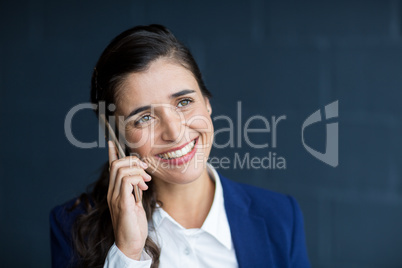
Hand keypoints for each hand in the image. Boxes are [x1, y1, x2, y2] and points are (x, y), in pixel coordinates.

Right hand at [107, 141, 151, 259]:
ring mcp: (115, 198)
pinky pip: (126, 181)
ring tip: (146, 181)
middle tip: (145, 170)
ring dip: (137, 170)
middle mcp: (111, 193)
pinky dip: (137, 179)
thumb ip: (135, 189)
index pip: (110, 168)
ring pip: (121, 169)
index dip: (111, 154)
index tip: (112, 143)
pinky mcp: (122, 204)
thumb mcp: (135, 203)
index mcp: (114, 191)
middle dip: (133, 161)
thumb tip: (141, 176)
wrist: (131, 244)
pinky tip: (143, 187)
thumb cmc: (134, 225)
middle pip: (116, 164)